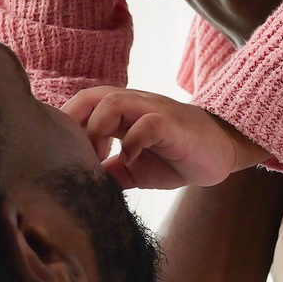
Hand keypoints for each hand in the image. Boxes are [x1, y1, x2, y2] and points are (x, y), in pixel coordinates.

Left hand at [62, 86, 267, 189]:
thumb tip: (79, 185)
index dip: (65, 126)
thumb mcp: (134, 170)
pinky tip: (130, 161)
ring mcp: (153, 112)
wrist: (221, 152)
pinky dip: (132, 142)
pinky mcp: (173, 125)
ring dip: (98, 130)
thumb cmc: (176, 157)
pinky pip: (148, 124)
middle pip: (90, 97)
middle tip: (76, 156)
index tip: (61, 156)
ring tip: (101, 158)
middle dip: (74, 123)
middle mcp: (133, 106)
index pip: (81, 106)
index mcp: (121, 114)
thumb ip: (108, 173)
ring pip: (113, 102)